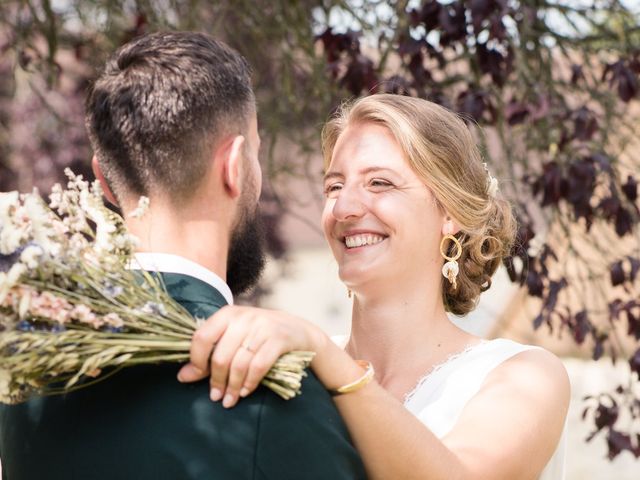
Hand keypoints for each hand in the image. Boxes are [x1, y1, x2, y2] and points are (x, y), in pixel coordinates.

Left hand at [177, 305, 325, 407]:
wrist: (297, 330)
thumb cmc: (257, 336)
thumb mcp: (233, 338)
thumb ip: (209, 354)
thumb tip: (183, 377)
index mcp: (227, 314)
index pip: (202, 337)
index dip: (196, 361)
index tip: (197, 376)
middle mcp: (243, 317)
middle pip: (220, 356)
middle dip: (217, 381)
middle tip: (216, 397)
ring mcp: (262, 327)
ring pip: (239, 364)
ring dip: (233, 387)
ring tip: (229, 400)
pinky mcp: (278, 339)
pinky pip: (259, 366)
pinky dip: (250, 382)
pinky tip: (246, 391)